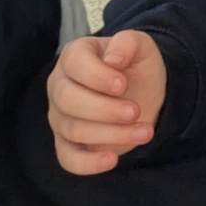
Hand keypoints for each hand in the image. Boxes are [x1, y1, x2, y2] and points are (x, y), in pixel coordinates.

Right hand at [47, 30, 166, 174]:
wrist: (144, 91)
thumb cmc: (135, 66)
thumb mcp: (141, 46)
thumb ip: (128, 42)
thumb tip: (112, 59)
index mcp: (74, 56)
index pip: (74, 64)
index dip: (97, 76)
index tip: (123, 85)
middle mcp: (60, 86)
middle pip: (69, 100)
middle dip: (105, 109)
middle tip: (135, 111)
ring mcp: (60, 117)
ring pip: (74, 130)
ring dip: (112, 134)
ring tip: (145, 131)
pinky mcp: (66, 143)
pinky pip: (67, 158)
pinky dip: (88, 163)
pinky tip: (112, 160)